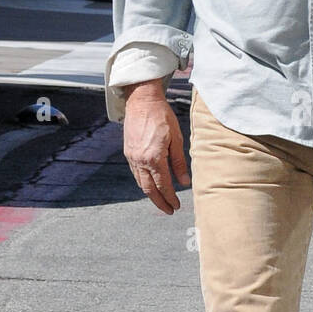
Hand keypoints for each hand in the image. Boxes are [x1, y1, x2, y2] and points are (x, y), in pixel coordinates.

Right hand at [123, 80, 190, 214]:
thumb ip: (179, 162)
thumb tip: (184, 182)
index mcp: (154, 157)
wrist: (142, 101)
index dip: (170, 198)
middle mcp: (140, 160)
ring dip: (150, 194)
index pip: (163, 185)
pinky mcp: (128, 152)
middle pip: (149, 189)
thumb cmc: (162, 116)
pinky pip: (135, 173)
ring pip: (140, 182)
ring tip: (161, 201)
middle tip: (169, 210)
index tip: (176, 206)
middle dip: (159, 202)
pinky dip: (143, 182)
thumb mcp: (176, 139)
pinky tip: (151, 184)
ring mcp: (132, 156)